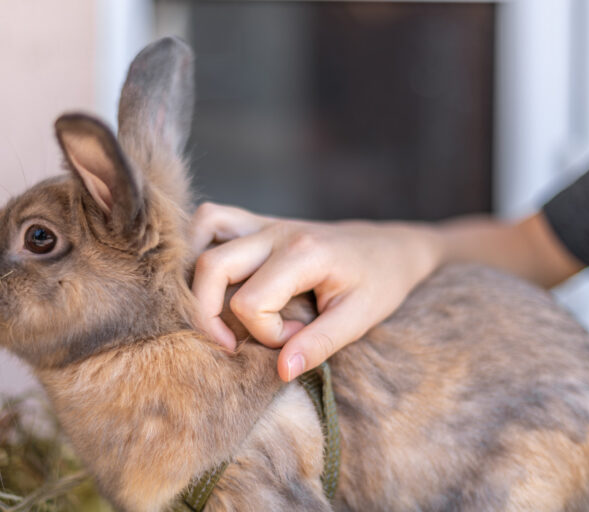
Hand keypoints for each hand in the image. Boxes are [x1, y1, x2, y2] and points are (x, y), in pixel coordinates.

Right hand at [190, 202, 442, 380]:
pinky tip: (212, 276)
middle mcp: (277, 232)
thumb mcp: (360, 319)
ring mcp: (266, 221)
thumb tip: (282, 371)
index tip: (294, 338)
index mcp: (304, 254)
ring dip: (196, 273)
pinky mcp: (260, 221)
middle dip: (207, 314)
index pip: (251, 302)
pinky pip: (214, 218)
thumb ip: (319, 344)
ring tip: (212, 308)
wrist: (391, 247)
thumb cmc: (381, 282)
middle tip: (229, 344)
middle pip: (212, 267)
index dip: (265, 333)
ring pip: (204, 231)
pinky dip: (199, 243)